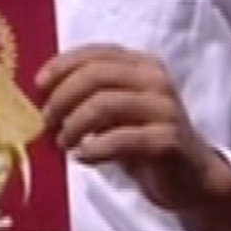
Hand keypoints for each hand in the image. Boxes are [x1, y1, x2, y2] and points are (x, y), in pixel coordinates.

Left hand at [36, 44, 230, 230]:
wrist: (191, 177)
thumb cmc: (143, 138)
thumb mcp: (115, 110)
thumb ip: (88, 95)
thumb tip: (41, 94)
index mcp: (141, 64)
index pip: (95, 53)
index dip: (61, 66)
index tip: (39, 85)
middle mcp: (155, 79)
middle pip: (95, 76)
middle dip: (62, 97)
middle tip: (46, 121)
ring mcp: (164, 108)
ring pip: (104, 104)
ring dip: (73, 125)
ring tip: (62, 143)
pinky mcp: (168, 140)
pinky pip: (121, 139)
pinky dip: (94, 148)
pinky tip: (83, 157)